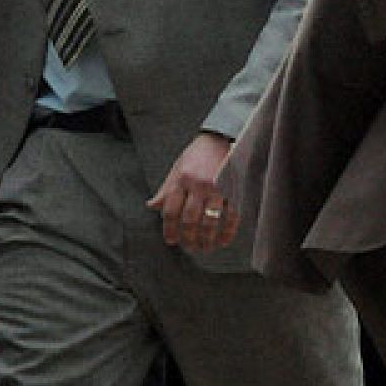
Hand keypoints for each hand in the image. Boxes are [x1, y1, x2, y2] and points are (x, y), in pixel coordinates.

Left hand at [148, 131, 237, 252]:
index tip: (171, 240)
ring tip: (205, 247)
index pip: (170, 210)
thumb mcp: (177, 169)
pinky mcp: (233, 190)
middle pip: (189, 219)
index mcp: (181, 180)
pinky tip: (223, 240)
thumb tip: (152, 206)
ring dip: (206, 239)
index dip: (169, 229)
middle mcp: (197, 185)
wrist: (221, 138)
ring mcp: (217, 188)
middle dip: (188, 238)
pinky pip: (231, 216)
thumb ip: (166, 189)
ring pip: (209, 221)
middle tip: (189, 247)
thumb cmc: (197, 155)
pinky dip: (227, 231)